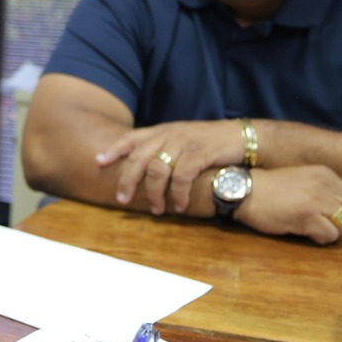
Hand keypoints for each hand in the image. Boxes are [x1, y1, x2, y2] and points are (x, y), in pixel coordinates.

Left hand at [96, 120, 244, 215]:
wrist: (242, 137)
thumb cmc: (210, 143)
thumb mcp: (182, 140)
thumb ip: (163, 148)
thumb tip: (143, 167)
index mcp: (162, 131)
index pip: (131, 138)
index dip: (114, 149)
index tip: (98, 162)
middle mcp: (169, 134)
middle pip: (139, 157)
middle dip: (128, 180)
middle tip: (122, 200)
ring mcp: (184, 142)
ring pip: (158, 169)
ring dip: (154, 193)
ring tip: (157, 210)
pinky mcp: (200, 152)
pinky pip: (182, 176)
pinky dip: (178, 194)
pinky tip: (178, 206)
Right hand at [238, 165, 341, 244]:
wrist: (244, 190)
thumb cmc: (269, 189)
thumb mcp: (302, 179)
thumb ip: (322, 189)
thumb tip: (340, 211)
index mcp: (327, 174)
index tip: (327, 217)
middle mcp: (327, 185)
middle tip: (323, 226)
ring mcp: (318, 200)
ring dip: (333, 232)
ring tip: (313, 229)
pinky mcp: (308, 216)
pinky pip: (330, 235)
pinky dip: (321, 238)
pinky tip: (305, 232)